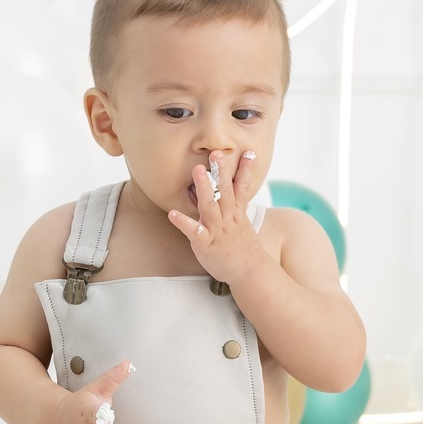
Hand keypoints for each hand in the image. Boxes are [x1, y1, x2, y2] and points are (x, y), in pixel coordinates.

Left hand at [168, 151, 263, 282]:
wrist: (249, 271)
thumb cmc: (241, 244)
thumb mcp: (242, 220)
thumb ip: (235, 202)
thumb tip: (233, 184)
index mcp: (237, 211)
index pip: (243, 187)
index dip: (246, 170)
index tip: (249, 152)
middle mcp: (228, 218)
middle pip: (226, 191)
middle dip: (222, 172)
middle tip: (216, 153)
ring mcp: (217, 230)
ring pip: (210, 207)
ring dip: (204, 188)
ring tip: (197, 171)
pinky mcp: (206, 244)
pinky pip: (194, 232)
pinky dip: (183, 222)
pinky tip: (172, 213)